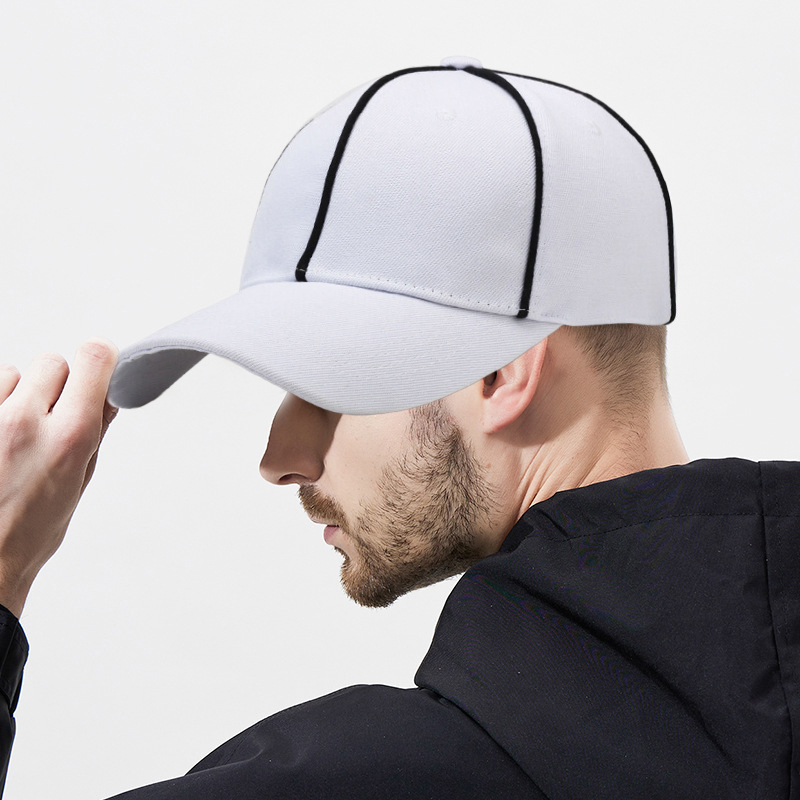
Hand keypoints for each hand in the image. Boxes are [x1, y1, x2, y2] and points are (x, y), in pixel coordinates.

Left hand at [0, 339, 118, 617]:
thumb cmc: (29, 531)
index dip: (102, 359)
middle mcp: (26, 422)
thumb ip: (95, 431)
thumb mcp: (79, 482)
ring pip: (16, 372)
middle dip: (61, 382)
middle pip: (54, 362)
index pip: (94, 358)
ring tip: (18, 431)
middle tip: (56, 414)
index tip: (102, 368)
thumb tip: (108, 394)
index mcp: (69, 438)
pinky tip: (0, 432)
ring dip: (22, 392)